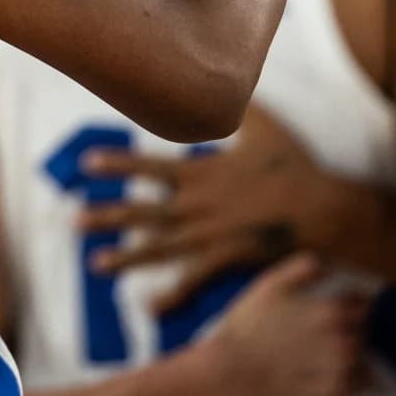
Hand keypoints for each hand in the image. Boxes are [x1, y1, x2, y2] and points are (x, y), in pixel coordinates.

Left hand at [78, 110, 358, 312]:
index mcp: (201, 172)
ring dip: (126, 256)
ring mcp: (208, 234)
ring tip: (95, 264)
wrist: (322, 209)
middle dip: (106, 214)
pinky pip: (192, 281)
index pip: (149, 165)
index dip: (118, 164)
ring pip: (157, 246)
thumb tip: (234, 86)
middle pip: (142, 209)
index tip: (87, 163)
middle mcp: (196, 204)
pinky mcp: (225, 259)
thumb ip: (244, 109)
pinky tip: (150, 309)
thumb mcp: (268, 129)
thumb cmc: (296, 167)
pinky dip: (171, 296)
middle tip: (73, 219)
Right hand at [195, 254, 369, 395]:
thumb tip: (328, 265)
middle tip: (326, 330)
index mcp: (331, 311)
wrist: (230, 370)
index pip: (363, 304)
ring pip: (363, 357)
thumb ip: (304, 267)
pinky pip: (358, 385)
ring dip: (351, 352)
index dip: (351, 303)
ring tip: (326, 351)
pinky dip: (352, 377)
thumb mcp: (271, 283)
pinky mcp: (331, 395)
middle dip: (351, 327)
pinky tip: (331, 372)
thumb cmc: (249, 323)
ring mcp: (339, 371)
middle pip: (363, 331)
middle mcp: (342, 341)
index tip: (337, 306)